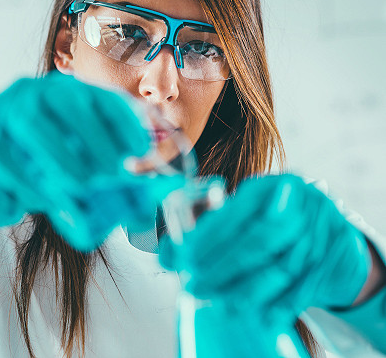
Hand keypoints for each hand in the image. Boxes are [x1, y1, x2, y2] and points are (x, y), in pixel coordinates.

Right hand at [0, 72, 176, 249]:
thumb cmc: (39, 168)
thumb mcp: (75, 170)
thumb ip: (108, 185)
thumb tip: (144, 212)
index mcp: (65, 95)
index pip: (99, 95)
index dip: (124, 120)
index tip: (142, 150)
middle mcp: (33, 91)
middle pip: (65, 100)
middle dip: (94, 139)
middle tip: (113, 175)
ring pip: (28, 125)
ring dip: (57, 161)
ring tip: (76, 192)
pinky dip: (16, 181)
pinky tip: (30, 202)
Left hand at [160, 174, 370, 312]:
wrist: (331, 231)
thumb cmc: (274, 219)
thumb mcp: (247, 211)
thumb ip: (210, 226)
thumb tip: (169, 252)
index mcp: (269, 185)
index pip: (236, 212)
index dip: (208, 238)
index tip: (183, 259)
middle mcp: (298, 202)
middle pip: (260, 239)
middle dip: (224, 266)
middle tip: (196, 285)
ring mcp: (321, 229)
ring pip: (283, 265)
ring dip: (251, 289)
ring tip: (223, 305)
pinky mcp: (333, 257)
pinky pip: (306, 285)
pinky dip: (283, 305)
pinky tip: (262, 317)